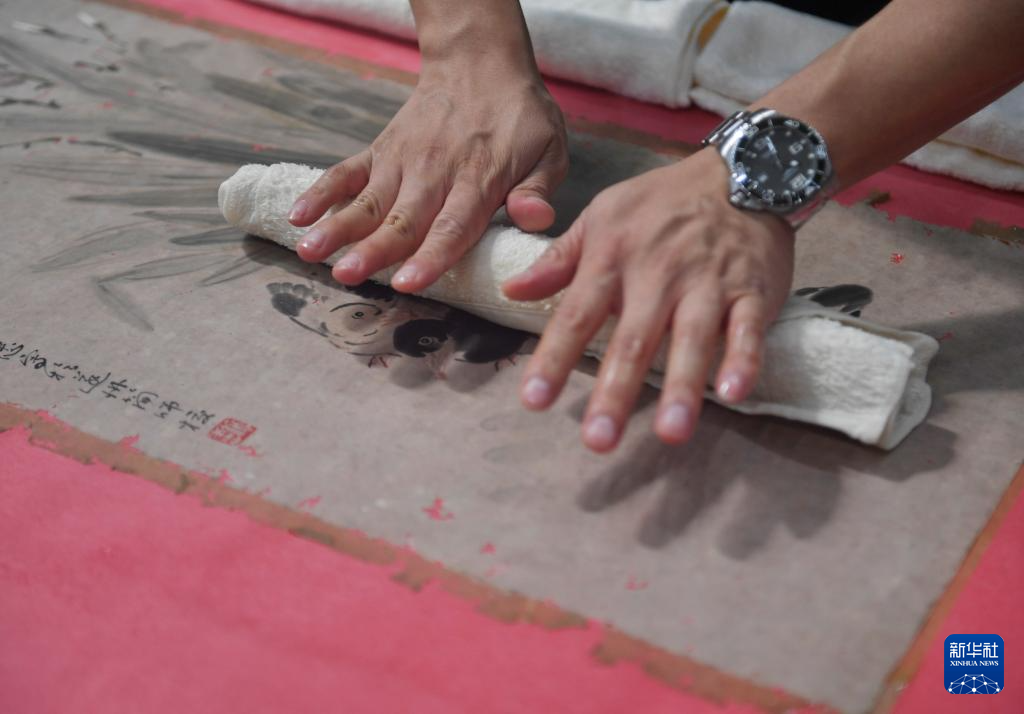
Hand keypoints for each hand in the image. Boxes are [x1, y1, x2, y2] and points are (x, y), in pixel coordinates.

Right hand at [289, 59, 567, 293]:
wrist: (481, 64)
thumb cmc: (520, 118)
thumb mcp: (549, 150)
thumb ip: (538, 190)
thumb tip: (533, 219)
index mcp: (479, 179)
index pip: (453, 226)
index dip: (431, 256)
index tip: (408, 282)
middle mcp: (435, 172)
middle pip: (402, 219)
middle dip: (374, 250)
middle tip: (347, 276)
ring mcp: (402, 161)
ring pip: (367, 200)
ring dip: (338, 227)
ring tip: (310, 252)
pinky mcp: (381, 151)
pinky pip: (346, 172)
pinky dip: (320, 192)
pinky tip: (297, 216)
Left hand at [503, 147, 795, 452]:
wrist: (745, 168)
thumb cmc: (663, 201)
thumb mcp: (602, 216)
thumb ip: (558, 259)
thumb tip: (511, 291)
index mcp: (613, 258)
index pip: (576, 315)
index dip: (554, 358)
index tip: (534, 401)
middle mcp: (657, 274)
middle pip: (632, 338)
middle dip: (615, 390)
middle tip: (598, 440)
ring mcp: (707, 283)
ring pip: (690, 338)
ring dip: (680, 386)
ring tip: (669, 432)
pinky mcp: (751, 290)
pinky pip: (746, 328)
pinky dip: (742, 358)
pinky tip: (732, 393)